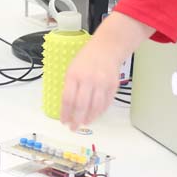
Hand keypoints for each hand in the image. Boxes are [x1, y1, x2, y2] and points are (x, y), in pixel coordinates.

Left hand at [60, 14, 149, 129]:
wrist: (106, 49)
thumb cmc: (86, 59)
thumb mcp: (71, 69)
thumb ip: (69, 86)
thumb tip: (67, 106)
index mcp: (74, 75)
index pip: (68, 99)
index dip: (65, 113)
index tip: (63, 121)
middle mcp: (88, 80)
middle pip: (81, 105)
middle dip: (76, 120)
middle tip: (73, 127)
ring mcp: (102, 83)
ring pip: (95, 107)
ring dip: (89, 118)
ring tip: (83, 123)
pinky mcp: (113, 86)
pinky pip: (106, 104)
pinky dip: (99, 112)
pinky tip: (94, 116)